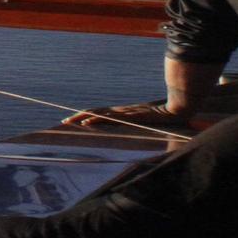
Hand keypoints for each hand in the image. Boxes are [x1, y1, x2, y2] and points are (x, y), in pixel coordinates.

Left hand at [61, 100, 191, 128]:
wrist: (174, 110)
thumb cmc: (162, 117)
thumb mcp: (146, 121)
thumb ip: (140, 123)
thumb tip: (135, 127)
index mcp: (122, 112)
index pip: (99, 112)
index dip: (86, 115)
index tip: (73, 119)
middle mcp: (120, 111)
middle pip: (94, 112)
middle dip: (78, 116)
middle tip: (63, 120)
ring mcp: (123, 113)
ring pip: (98, 114)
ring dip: (82, 117)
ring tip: (69, 121)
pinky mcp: (127, 116)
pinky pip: (108, 118)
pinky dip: (96, 119)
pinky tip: (86, 122)